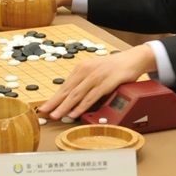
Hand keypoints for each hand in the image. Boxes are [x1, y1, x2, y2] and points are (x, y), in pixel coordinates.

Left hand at [38, 44, 155, 119]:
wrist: (131, 59)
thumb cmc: (113, 67)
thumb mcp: (94, 71)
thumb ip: (84, 81)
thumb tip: (72, 96)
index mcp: (81, 68)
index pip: (65, 86)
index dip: (54, 97)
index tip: (45, 106)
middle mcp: (86, 71)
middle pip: (67, 90)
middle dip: (54, 102)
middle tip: (44, 112)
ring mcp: (95, 77)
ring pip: (76, 94)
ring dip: (65, 106)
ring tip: (56, 115)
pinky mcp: (105, 83)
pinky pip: (91, 97)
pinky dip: (81, 106)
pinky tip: (74, 113)